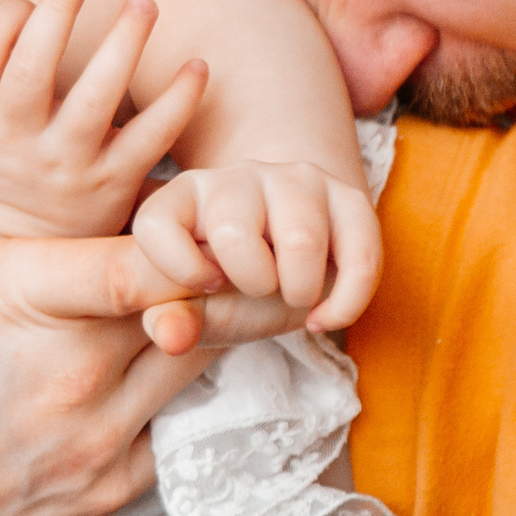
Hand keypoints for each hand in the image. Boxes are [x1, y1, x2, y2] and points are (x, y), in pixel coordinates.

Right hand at [0, 0, 209, 239]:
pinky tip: (198, 65)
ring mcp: (65, 165)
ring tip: (146, 2)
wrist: (11, 245)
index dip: (7, 15)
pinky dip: (178, 101)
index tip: (29, 0)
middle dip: (59, 9)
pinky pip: (151, 137)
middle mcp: (15, 141)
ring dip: (123, 44)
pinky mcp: (111, 185)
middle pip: (34, 66)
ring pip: (96, 97)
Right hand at [0, 183, 216, 515]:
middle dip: (191, 263)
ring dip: (188, 323)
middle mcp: (72, 370)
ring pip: (194, 359)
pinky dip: (159, 390)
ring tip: (156, 301)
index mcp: (16, 298)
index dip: (178, 229)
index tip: (178, 213)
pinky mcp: (106, 489)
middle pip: (191, 301)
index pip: (145, 257)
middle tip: (182, 240)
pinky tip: (119, 372)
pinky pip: (169, 421)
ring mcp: (97, 436)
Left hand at [130, 161, 380, 353]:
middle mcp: (234, 178)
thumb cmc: (233, 290)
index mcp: (181, 199)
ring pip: (301, 237)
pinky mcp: (347, 196)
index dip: (181, 271)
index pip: (156, 224)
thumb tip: (170, 337)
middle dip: (250, 283)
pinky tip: (324, 317)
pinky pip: (359, 252)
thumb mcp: (198, 310)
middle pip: (234, 233)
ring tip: (292, 296)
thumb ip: (174, 321)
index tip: (208, 286)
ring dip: (299, 289)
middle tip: (258, 291)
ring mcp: (292, 180)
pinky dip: (346, 302)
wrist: (292, 270)